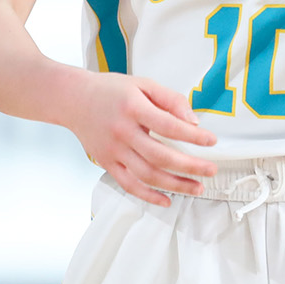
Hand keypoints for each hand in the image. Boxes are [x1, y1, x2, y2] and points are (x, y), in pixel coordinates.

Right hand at [64, 72, 216, 205]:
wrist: (73, 100)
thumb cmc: (111, 90)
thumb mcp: (143, 84)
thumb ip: (170, 99)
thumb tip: (193, 121)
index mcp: (133, 108)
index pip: (168, 126)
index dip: (192, 136)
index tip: (211, 141)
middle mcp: (122, 132)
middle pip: (159, 156)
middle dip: (190, 167)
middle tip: (211, 170)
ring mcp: (113, 151)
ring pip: (146, 175)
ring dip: (175, 185)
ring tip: (196, 187)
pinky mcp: (106, 163)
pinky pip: (129, 185)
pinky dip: (148, 196)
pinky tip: (167, 200)